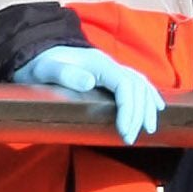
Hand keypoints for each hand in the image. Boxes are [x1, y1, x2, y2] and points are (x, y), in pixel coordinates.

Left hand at [14, 44, 163, 141]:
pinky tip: (157, 107)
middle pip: (137, 87)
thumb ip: (64, 74)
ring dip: (148, 107)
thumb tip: (90, 82)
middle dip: (139, 114)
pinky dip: (150, 96)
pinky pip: (139, 84)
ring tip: (149, 128)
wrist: (35, 54)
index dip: (129, 109)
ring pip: (142, 85)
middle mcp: (109, 64)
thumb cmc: (38, 65)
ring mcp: (112, 69)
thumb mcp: (45, 69)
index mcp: (98, 63)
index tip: (124, 132)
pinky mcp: (111, 75)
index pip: (126, 85)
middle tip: (131, 138)